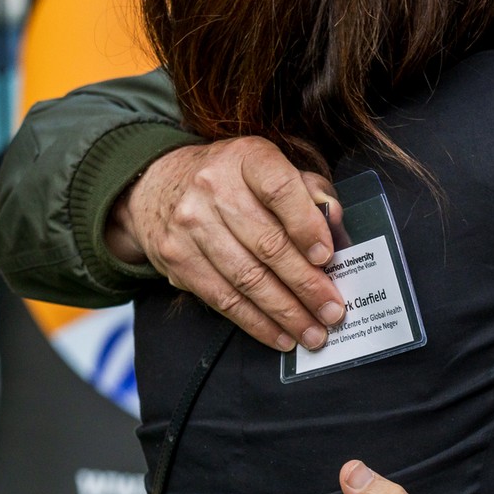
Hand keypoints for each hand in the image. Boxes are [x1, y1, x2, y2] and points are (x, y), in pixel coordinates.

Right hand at [106, 137, 346, 351]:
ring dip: (285, 312)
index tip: (327, 257)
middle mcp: (213, 187)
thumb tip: (335, 225)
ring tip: (313, 332)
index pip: (279, 190)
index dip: (306, 226)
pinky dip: (255, 322)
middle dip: (306, 284)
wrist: (157, 186)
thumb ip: (309, 191)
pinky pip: (223, 299)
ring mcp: (190, 224)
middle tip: (332, 311)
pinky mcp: (177, 259)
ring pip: (246, 278)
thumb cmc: (232, 180)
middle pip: (267, 244)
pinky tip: (279, 335)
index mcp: (246, 158)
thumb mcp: (270, 168)